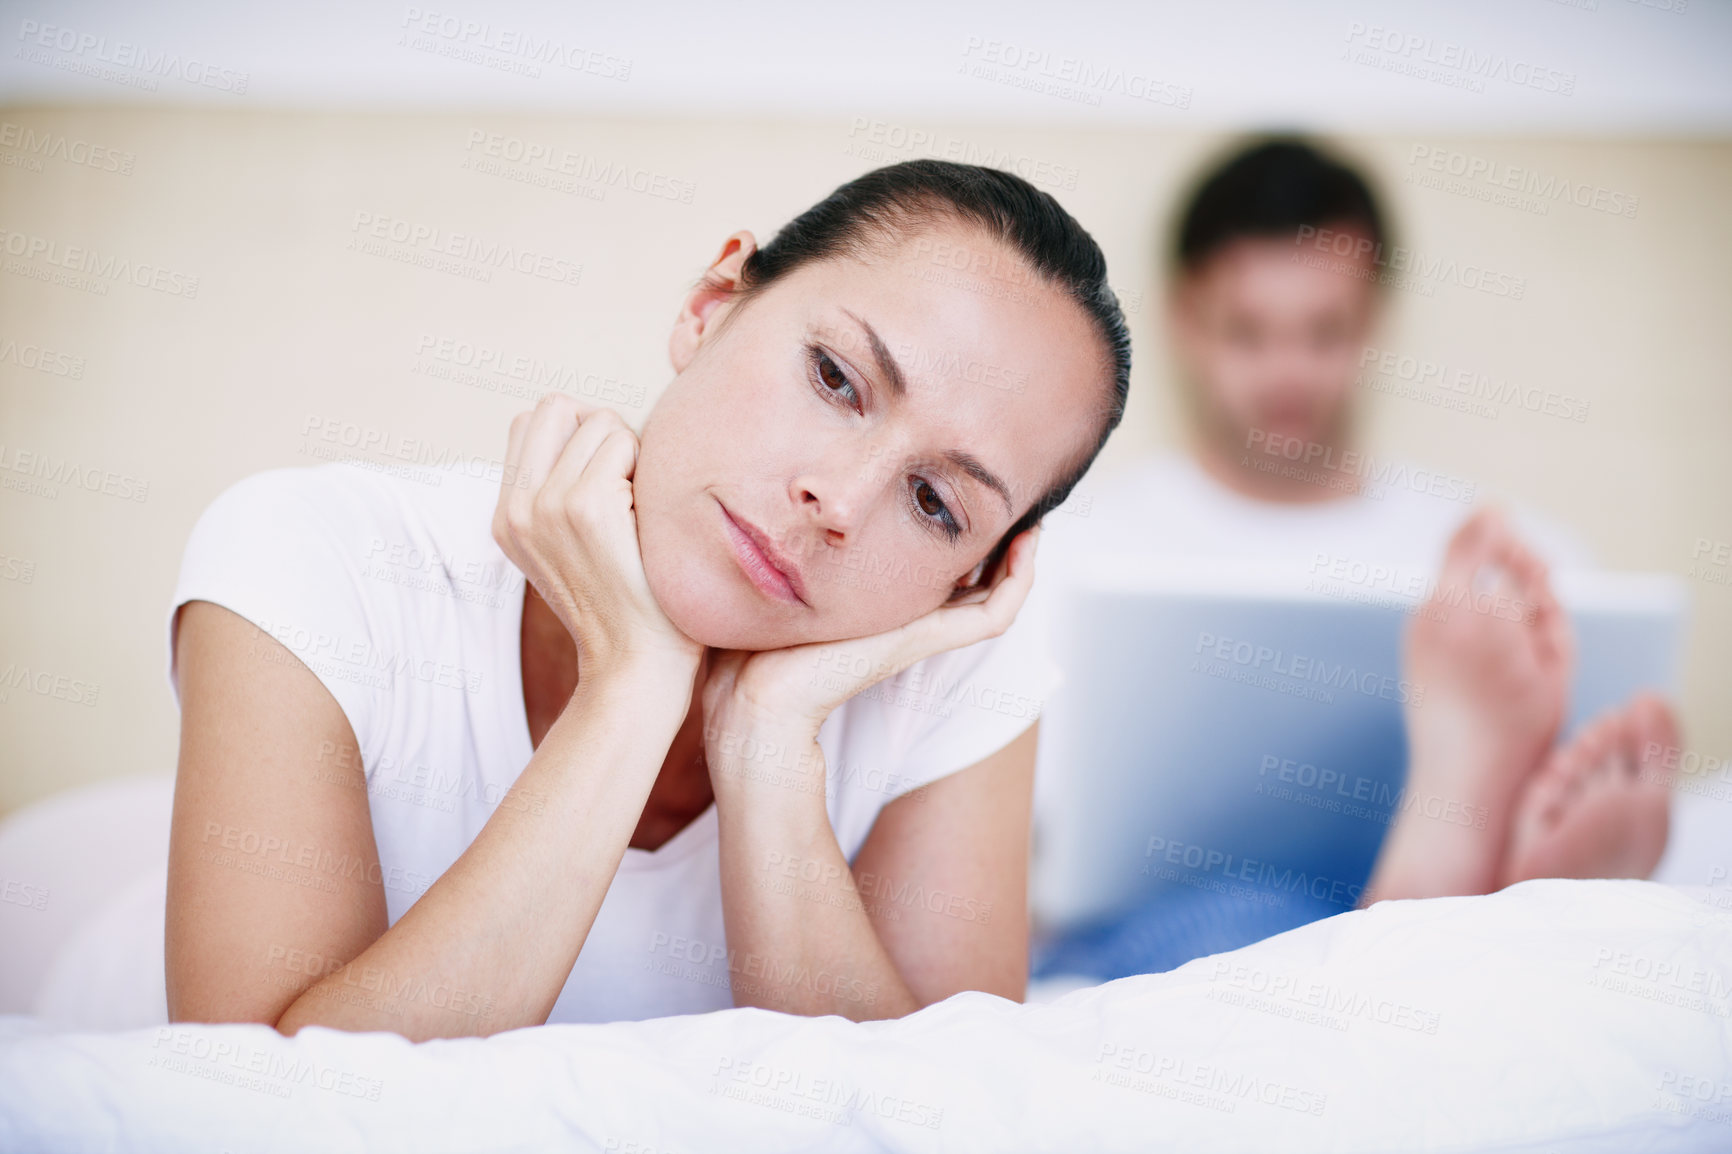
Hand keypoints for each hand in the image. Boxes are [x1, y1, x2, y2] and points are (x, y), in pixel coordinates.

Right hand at [492, 394, 702, 676]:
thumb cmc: (628, 604)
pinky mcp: (585, 508)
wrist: (637, 664)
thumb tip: (596, 426)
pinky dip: (646, 468)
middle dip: (600, 429)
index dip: (577, 432)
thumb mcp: (572, 547)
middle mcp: (516, 509)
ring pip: (597, 421)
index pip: (532, 423)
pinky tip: (649, 517)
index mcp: (506, 517)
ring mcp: (545, 506)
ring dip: (630, 451)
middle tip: (627, 480)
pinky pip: (623, 443)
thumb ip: (564, 490)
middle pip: (555, 406)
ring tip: (639, 505)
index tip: (607, 474)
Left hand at [700, 526, 1042, 794]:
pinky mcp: (929, 639)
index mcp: (882, 609)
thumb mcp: (785, 582)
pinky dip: (1021, 580)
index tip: (967, 496)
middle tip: (1011, 502)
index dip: (962, 538)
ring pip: (1000, 595)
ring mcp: (924, 631)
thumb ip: (797, 553)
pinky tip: (1026, 542)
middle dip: (997, 539)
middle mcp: (910, 620)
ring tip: (1031, 519)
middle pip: (977, 581)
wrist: (756, 697)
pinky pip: (998, 613)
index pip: (939, 573)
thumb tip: (785, 507)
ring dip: (1022, 556)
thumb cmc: (757, 645)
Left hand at [1404, 506, 1573, 784]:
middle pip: (1469, 554)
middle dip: (1507, 565)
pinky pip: (1450, 613)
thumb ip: (1539, 594)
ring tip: (1519, 655)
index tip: (1535, 558)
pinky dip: (1477, 625)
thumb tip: (1517, 551)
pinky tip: (1493, 666)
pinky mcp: (1411, 643)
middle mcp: (1433, 611)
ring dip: (1493, 602)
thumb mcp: (1552, 655)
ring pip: (1462, 586)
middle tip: (1539, 604)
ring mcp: (1416, 627)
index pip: (1481, 535)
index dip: (1506, 531)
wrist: (1463, 778)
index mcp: (1474, 609)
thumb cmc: (1523, 723)